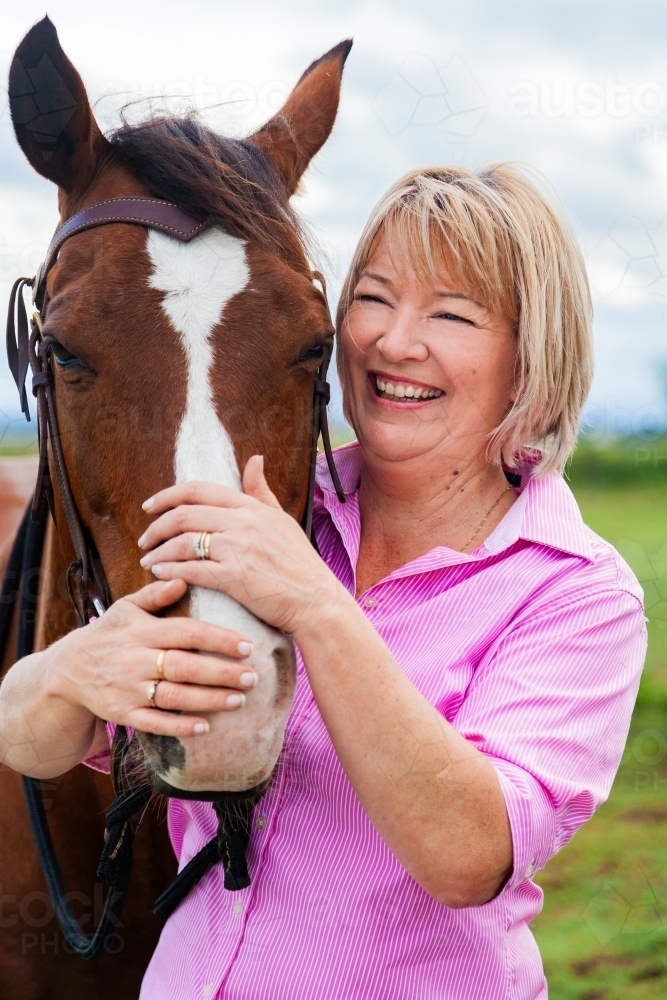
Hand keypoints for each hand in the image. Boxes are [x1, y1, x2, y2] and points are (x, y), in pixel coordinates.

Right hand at [47, 578, 257, 738]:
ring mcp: (129, 688)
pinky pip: (154, 723)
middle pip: (185, 666)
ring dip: (209, 700)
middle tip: (253, 677)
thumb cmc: (109, 634)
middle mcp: (136, 659)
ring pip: (174, 696)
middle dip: (222, 673)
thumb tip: (183, 577)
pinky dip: (179, 726)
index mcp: (142, 631)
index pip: (186, 632)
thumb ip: (155, 594)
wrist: (68, 670)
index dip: (218, 639)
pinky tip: (204, 727)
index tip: (247, 646)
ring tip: (239, 700)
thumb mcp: (126, 608)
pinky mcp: (123, 713)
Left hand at [137, 456, 343, 636]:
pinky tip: (161, 575)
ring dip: (158, 552)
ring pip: (182, 542)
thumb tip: (254, 460)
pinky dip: (170, 571)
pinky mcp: (234, 577)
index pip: (199, 490)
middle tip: (144, 539)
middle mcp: (242, 523)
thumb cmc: (301, 564)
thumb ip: (261, 491)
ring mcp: (237, 549)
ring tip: (148, 561)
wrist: (316, 600)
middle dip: (156, 526)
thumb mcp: (282, 519)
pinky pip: (191, 570)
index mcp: (250, 507)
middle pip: (183, 515)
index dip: (167, 496)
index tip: (150, 507)